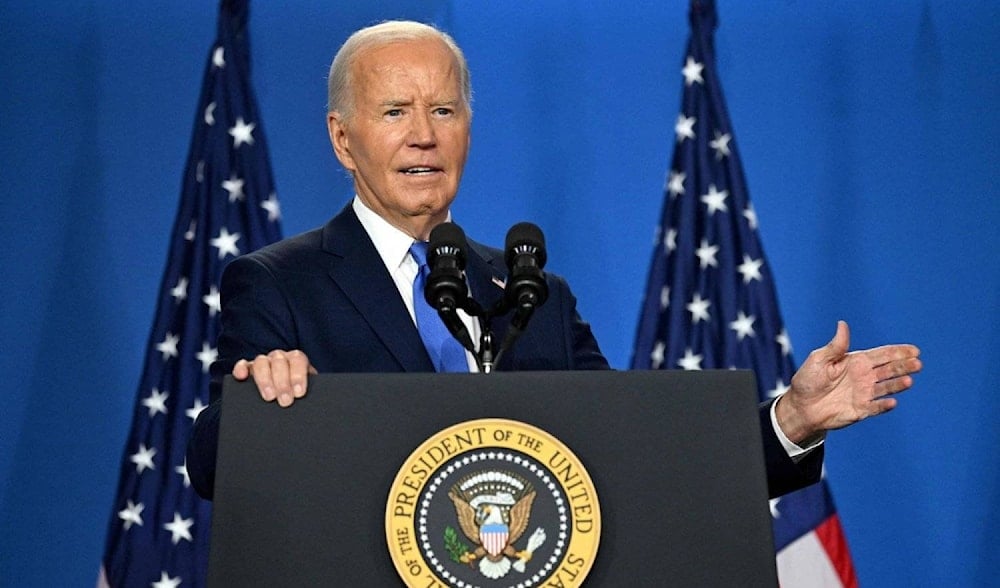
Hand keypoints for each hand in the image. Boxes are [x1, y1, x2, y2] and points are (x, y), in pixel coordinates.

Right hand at [233, 349, 317, 407]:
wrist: (287, 398)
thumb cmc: (297, 396)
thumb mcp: (304, 393)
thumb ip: (305, 393)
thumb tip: (307, 403)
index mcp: (297, 360)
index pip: (298, 360)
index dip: (298, 376)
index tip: (299, 393)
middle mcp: (280, 358)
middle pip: (279, 362)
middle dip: (283, 382)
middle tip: (285, 401)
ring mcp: (264, 362)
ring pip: (262, 362)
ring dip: (265, 379)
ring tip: (269, 397)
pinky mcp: (248, 369)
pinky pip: (243, 365)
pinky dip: (241, 369)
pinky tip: (241, 377)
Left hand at [776, 321, 921, 444]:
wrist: (801, 406)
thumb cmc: (808, 380)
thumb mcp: (819, 359)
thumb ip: (835, 346)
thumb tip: (842, 324)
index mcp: (857, 361)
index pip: (882, 355)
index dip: (898, 352)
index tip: (914, 350)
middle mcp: (865, 376)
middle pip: (890, 370)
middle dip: (904, 366)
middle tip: (917, 363)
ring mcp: (865, 393)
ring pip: (886, 387)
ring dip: (898, 384)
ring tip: (908, 380)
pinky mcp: (861, 410)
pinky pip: (875, 407)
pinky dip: (884, 405)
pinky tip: (892, 402)